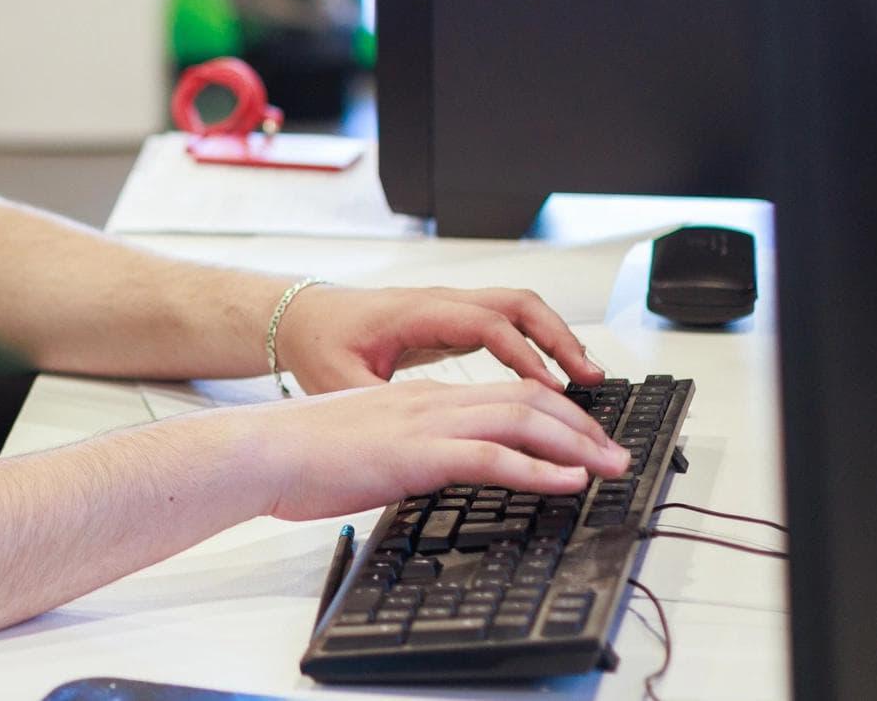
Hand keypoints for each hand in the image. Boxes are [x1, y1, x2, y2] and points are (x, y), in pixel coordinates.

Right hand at [244, 379, 630, 521]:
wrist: (260, 450)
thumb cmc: (299, 456)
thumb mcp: (366, 450)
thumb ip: (404, 455)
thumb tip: (427, 477)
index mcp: (419, 399)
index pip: (504, 394)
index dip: (555, 413)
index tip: (585, 439)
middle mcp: (430, 402)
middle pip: (526, 399)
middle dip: (581, 426)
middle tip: (616, 454)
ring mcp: (424, 424)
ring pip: (521, 419)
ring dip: (576, 443)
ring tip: (609, 466)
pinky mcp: (415, 453)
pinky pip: (491, 455)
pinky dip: (538, 467)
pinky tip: (568, 481)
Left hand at [278, 285, 604, 394]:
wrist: (299, 318)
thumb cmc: (318, 344)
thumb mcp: (341, 379)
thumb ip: (381, 402)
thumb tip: (415, 435)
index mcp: (415, 312)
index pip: (486, 325)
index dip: (524, 356)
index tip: (552, 390)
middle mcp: (439, 303)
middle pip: (517, 305)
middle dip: (559, 339)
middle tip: (591, 380)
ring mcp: (448, 309)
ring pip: (517, 309)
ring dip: (555, 339)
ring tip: (587, 380)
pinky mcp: (451, 322)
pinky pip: (506, 324)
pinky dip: (536, 345)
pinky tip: (553, 379)